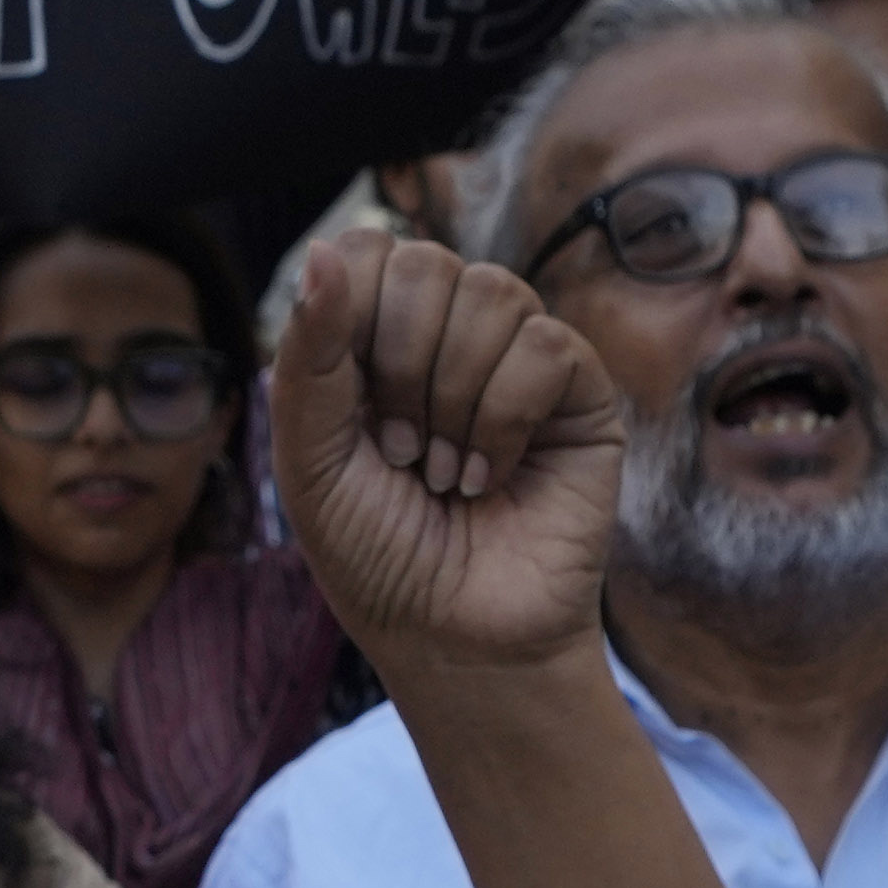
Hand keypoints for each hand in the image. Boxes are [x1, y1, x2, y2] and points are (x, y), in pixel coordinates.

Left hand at [264, 235, 630, 678]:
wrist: (455, 639)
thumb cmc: (377, 557)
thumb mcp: (309, 462)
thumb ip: (307, 358)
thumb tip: (322, 248)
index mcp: (377, 339)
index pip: (369, 252)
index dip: (353, 318)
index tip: (353, 413)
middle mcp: (449, 336)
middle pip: (425, 264)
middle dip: (400, 366)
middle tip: (402, 452)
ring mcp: (517, 358)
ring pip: (491, 293)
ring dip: (453, 398)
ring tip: (446, 473)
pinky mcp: (579, 394)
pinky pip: (546, 345)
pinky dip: (505, 417)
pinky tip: (491, 476)